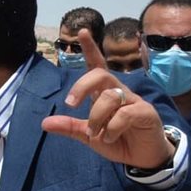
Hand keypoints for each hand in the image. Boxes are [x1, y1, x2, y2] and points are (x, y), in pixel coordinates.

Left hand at [42, 29, 173, 169]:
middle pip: (100, 75)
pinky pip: (125, 114)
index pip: (97, 66)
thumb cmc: (117, 141)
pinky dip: (112, 128)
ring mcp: (134, 101)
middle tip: (71, 104)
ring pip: (110, 96)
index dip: (91, 49)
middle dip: (82, 86)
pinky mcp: (146, 112)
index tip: (82, 31)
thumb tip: (44, 123)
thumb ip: (70, 127)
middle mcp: (119, 92)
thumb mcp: (89, 135)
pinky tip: (110, 137)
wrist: (142, 158)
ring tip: (97, 133)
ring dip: (97, 117)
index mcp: (104, 93)